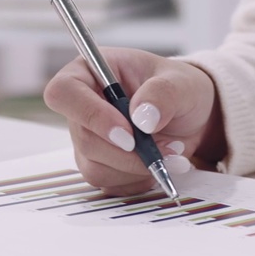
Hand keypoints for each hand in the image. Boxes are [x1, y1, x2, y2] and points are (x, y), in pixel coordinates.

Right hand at [43, 47, 225, 193]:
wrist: (190, 115)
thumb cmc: (178, 89)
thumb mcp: (181, 82)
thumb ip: (163, 93)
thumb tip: (143, 117)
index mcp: (89, 72)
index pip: (64, 92)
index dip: (91, 115)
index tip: (128, 133)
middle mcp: (82, 107)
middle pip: (85, 139)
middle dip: (129, 152)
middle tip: (167, 146)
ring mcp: (88, 138)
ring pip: (97, 168)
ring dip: (138, 167)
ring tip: (171, 151)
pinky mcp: (99, 164)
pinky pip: (111, 184)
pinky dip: (140, 179)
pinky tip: (159, 163)